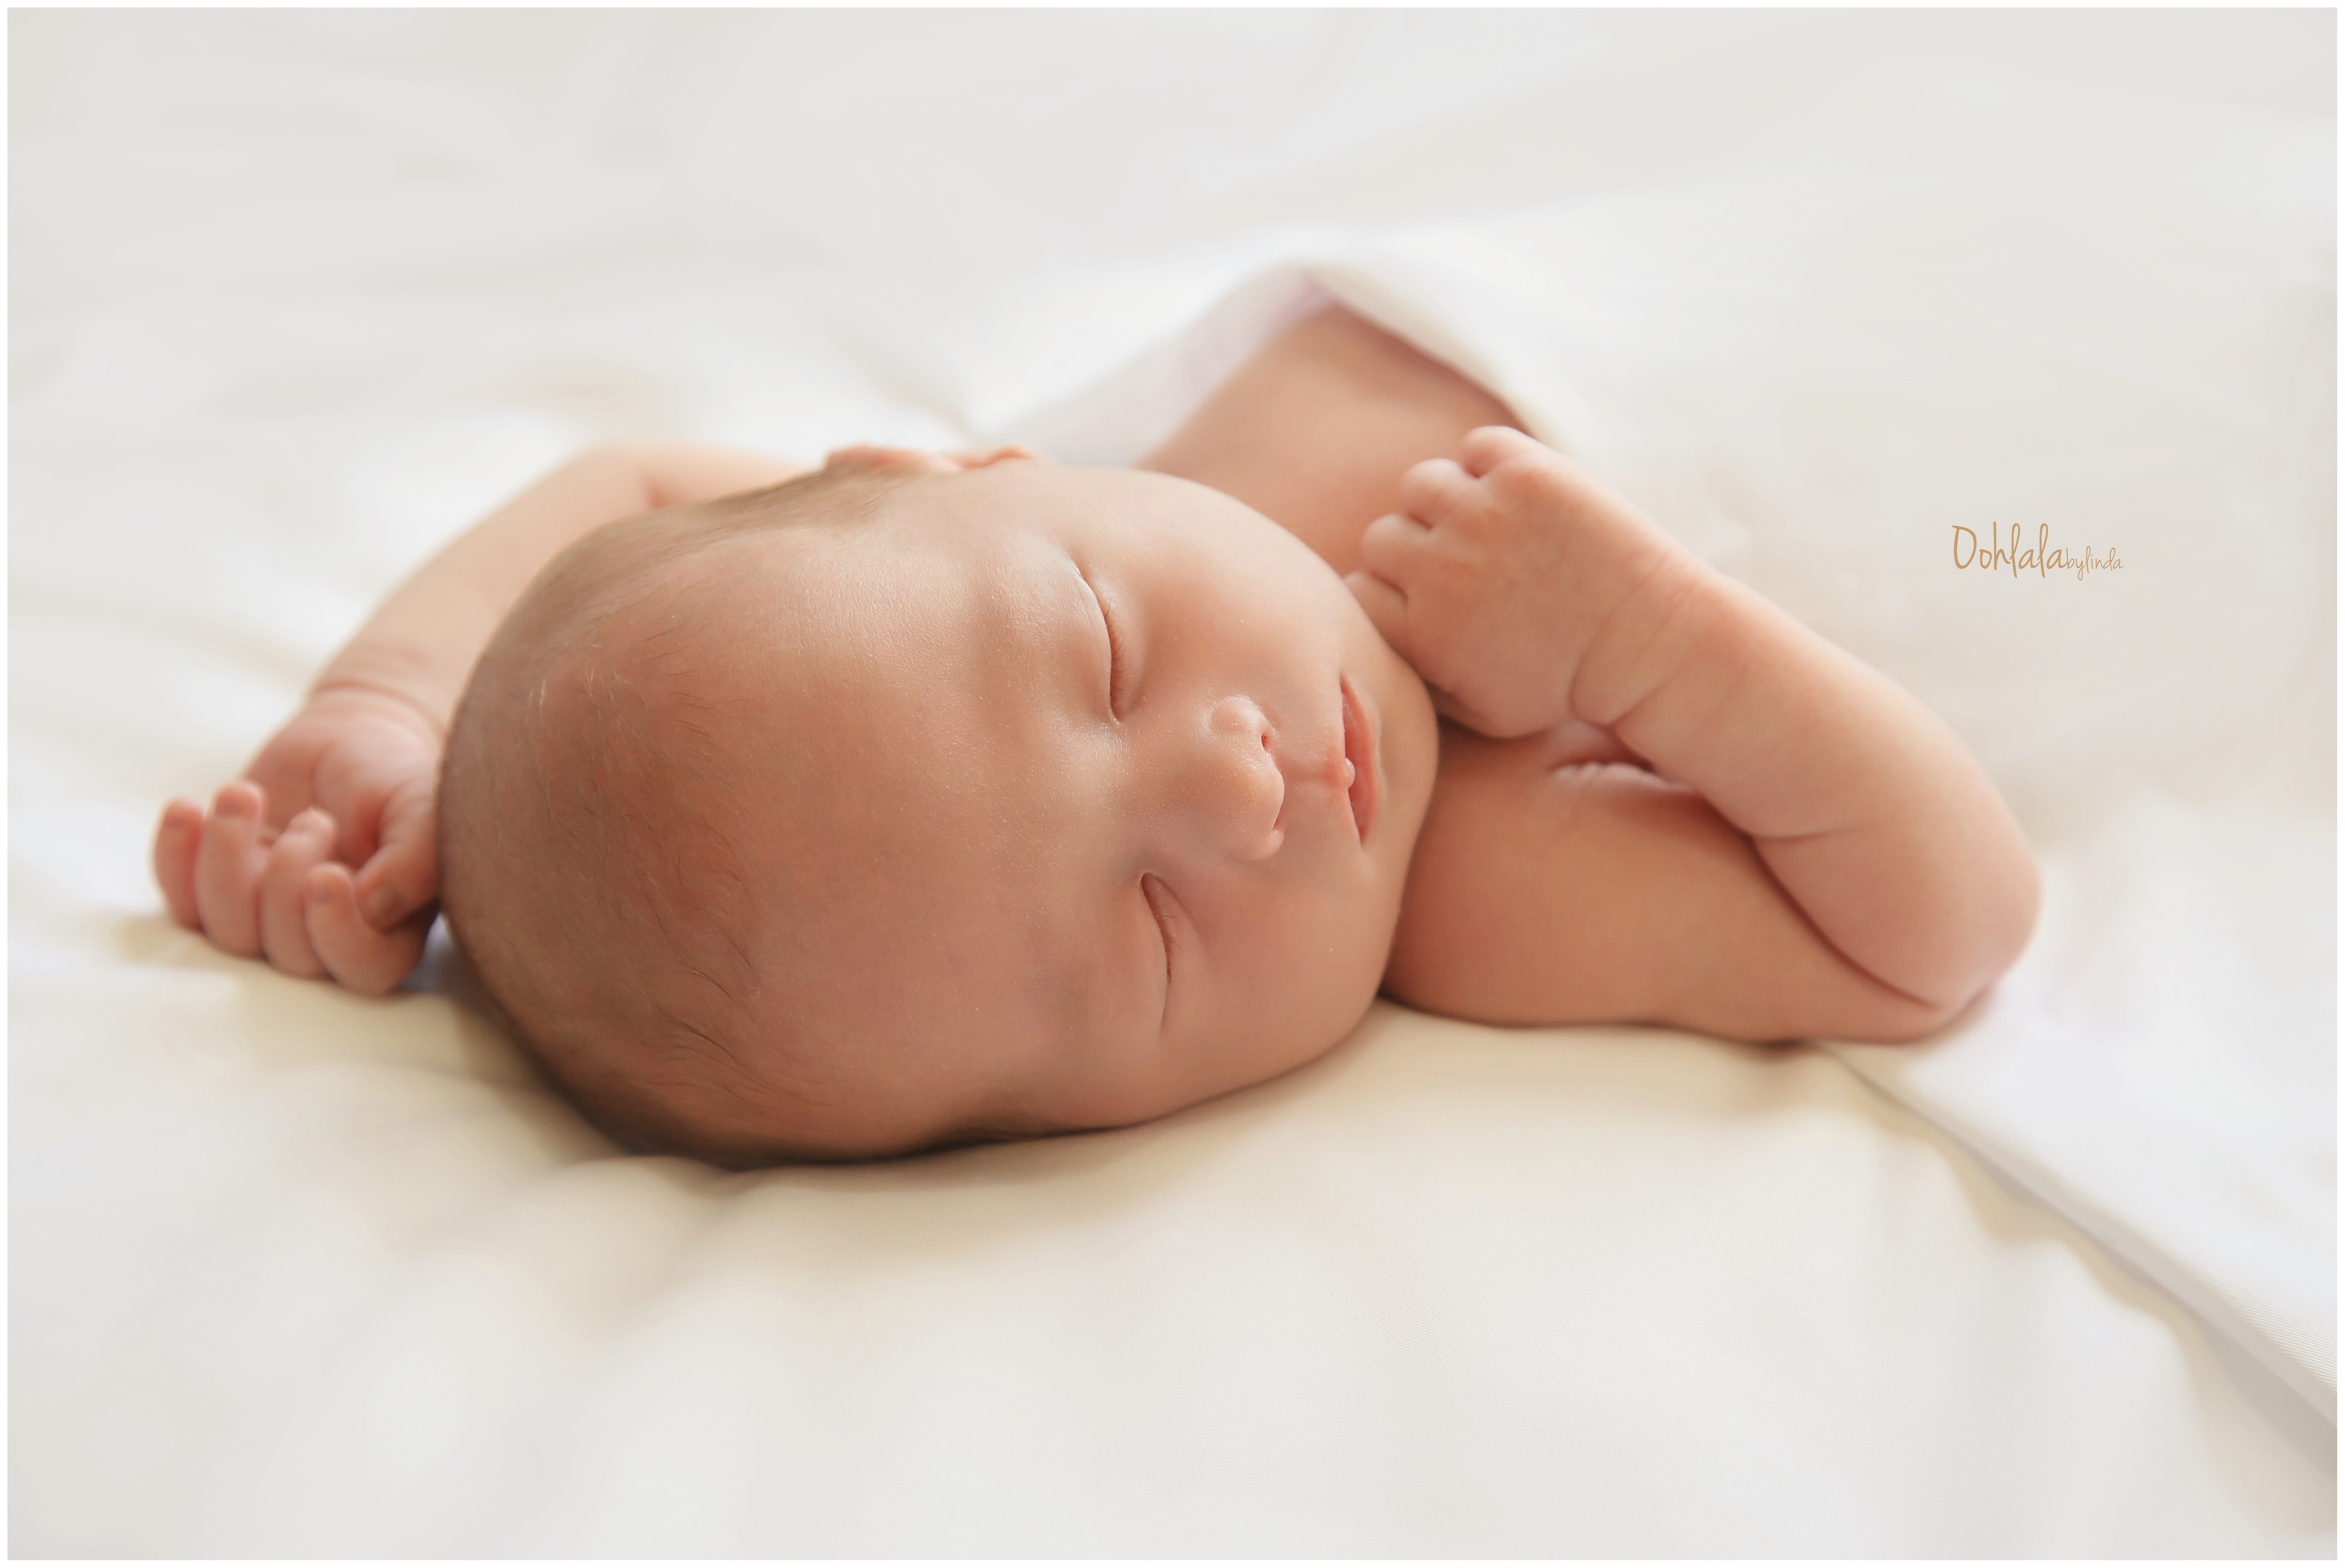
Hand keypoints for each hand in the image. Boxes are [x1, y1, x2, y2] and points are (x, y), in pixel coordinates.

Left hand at [153, 685, 442, 993]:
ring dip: (226, 859)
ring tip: (246, 795)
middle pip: (292, 956)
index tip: (327, 874)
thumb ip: (418, 858)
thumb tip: (375, 908)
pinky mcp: (217, 892)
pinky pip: (179, 903)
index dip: (337, 934)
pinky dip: (173, 857)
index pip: (364, 969)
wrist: (345, 740)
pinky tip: (186, 809)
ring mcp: (266, 920)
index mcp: (390, 930)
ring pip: (230, 933)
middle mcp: (326, 938)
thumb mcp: (423, 805)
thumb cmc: (392, 778)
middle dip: (286, 883)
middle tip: (314, 820)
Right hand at [1345, 426, 1703, 739]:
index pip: (1354, 591)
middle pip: (1382, 537)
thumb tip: (1369, 638)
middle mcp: (1441, 568)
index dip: (1386, 594)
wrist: (1646, 645)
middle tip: (1456, 565)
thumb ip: (1415, 677)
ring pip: (1420, 485)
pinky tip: (1514, 497)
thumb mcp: (1479, 711)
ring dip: (1444, 504)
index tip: (1422, 602)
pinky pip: (1475, 448)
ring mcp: (1482, 513)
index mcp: (1422, 632)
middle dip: (1413, 552)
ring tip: (1483, 525)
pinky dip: (1488, 465)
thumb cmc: (1562, 686)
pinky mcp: (1527, 472)